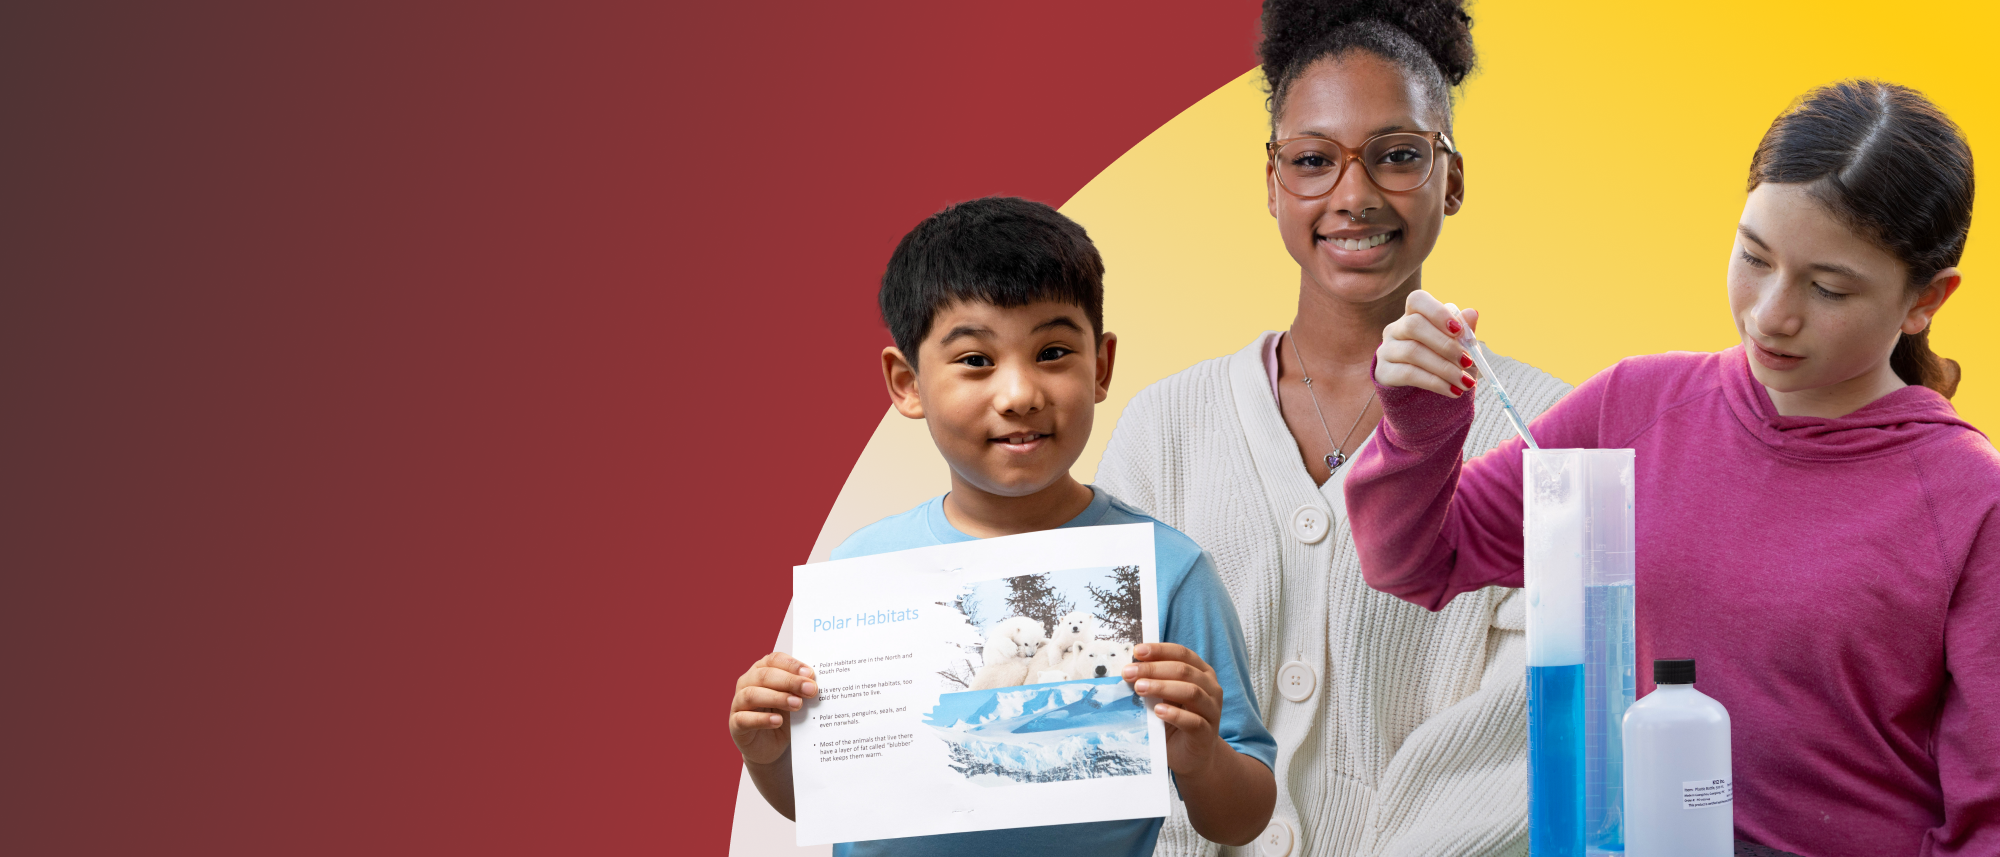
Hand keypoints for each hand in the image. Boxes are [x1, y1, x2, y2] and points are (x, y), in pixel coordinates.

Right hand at [729, 652, 817, 766]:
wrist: (771, 748)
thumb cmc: (784, 717)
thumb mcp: (795, 701)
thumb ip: (801, 691)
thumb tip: (815, 684)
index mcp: (761, 671)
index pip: (774, 660)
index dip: (792, 665)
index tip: (810, 673)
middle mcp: (746, 683)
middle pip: (764, 676)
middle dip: (790, 681)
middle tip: (810, 689)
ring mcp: (738, 704)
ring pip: (752, 695)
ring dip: (777, 698)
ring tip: (797, 704)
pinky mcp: (735, 725)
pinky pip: (744, 719)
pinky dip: (762, 719)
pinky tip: (778, 721)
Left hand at [1123, 642, 1228, 775]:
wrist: (1191, 756)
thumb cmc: (1175, 722)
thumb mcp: (1164, 697)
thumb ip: (1154, 682)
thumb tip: (1129, 668)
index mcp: (1201, 673)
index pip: (1182, 654)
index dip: (1159, 650)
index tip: (1137, 651)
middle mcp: (1211, 688)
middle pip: (1184, 671)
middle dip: (1153, 669)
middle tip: (1129, 673)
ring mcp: (1212, 711)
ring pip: (1191, 692)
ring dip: (1162, 687)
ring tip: (1139, 688)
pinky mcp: (1207, 733)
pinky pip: (1193, 721)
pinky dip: (1174, 714)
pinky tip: (1158, 711)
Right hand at [1376, 288, 1481, 397]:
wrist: (1424, 395)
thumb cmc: (1443, 362)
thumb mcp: (1458, 348)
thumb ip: (1464, 331)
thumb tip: (1472, 313)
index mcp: (1414, 315)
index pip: (1417, 300)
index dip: (1437, 312)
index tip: (1458, 330)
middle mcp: (1395, 329)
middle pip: (1414, 325)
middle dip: (1445, 345)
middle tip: (1467, 362)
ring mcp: (1386, 350)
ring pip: (1413, 352)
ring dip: (1444, 368)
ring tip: (1464, 382)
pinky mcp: (1383, 372)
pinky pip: (1409, 374)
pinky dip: (1435, 383)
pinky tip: (1452, 391)